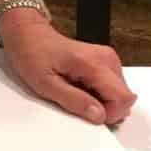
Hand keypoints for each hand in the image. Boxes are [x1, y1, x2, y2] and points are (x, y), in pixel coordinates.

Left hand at [0, 18, 137, 125]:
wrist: (27, 34)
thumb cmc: (32, 54)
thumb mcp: (45, 84)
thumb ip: (74, 101)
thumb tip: (99, 115)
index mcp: (94, 64)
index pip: (123, 98)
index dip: (110, 113)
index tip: (88, 114)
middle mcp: (106, 59)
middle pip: (124, 96)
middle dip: (105, 108)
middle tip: (77, 102)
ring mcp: (107, 58)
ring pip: (118, 92)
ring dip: (100, 100)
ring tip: (74, 91)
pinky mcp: (104, 61)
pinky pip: (110, 85)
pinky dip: (97, 92)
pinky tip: (78, 86)